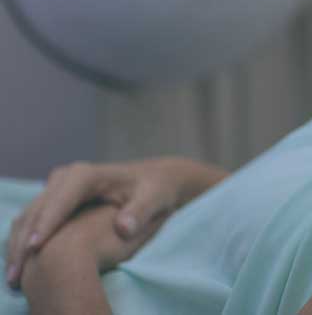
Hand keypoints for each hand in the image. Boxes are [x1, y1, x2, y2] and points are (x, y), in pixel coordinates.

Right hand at [5, 158, 188, 289]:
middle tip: (17, 272)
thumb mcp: (156, 198)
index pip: (63, 196)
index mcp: (89, 175)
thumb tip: (123, 228)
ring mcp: (58, 188)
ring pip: (31, 214)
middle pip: (40, 207)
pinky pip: (33, 219)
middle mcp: (68, 177)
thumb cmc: (157, 189)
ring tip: (16, 273)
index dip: (49, 220)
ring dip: (20, 242)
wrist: (157, 179)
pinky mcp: (55, 199)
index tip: (37, 246)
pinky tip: (22, 264)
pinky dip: (24, 240)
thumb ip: (141, 211)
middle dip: (26, 238)